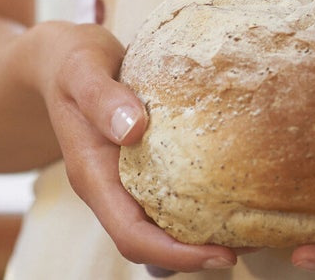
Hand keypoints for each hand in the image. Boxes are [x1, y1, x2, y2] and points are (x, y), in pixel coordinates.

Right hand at [33, 22, 239, 271]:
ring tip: (255, 226)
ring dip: (204, 234)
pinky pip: (172, 197)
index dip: (176, 254)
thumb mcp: (81, 69)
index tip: (222, 254)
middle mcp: (110, 188)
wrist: (59, 58)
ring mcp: (126, 180)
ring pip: (164, 225)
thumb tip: (133, 130)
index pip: (132, 235)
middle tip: (255, 241)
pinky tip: (235, 192)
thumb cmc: (71, 61)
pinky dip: (202, 205)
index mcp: (93, 176)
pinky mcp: (143, 166)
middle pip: (153, 243)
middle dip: (199, 253)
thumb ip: (102, 98)